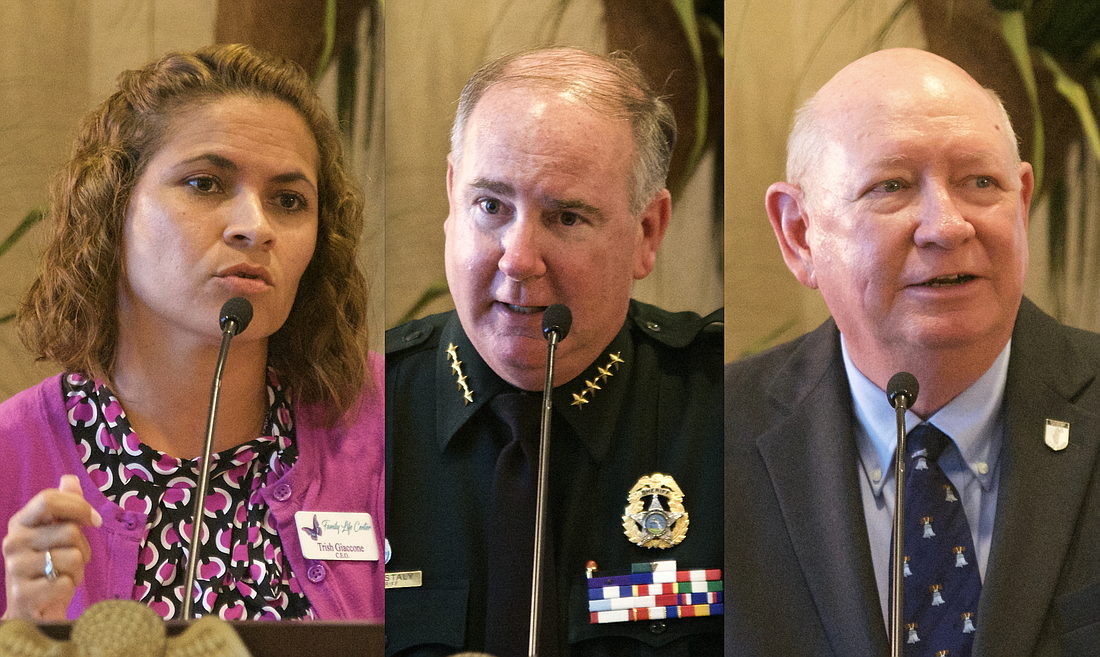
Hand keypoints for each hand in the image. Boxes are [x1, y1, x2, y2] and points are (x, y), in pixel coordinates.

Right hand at [2, 475, 101, 619]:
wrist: (35, 609)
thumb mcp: (60, 533)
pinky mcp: (23, 594)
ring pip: (72, 557)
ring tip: (63, 576)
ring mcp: (15, 568)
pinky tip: (55, 591)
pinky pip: (66, 582)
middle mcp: (13, 542)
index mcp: (21, 523)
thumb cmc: (51, 566)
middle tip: (72, 560)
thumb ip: (66, 506)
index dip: (79, 506)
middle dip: (83, 548)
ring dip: (78, 569)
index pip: (48, 498)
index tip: (94, 520)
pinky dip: (70, 587)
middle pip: (70, 531)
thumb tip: (69, 479)